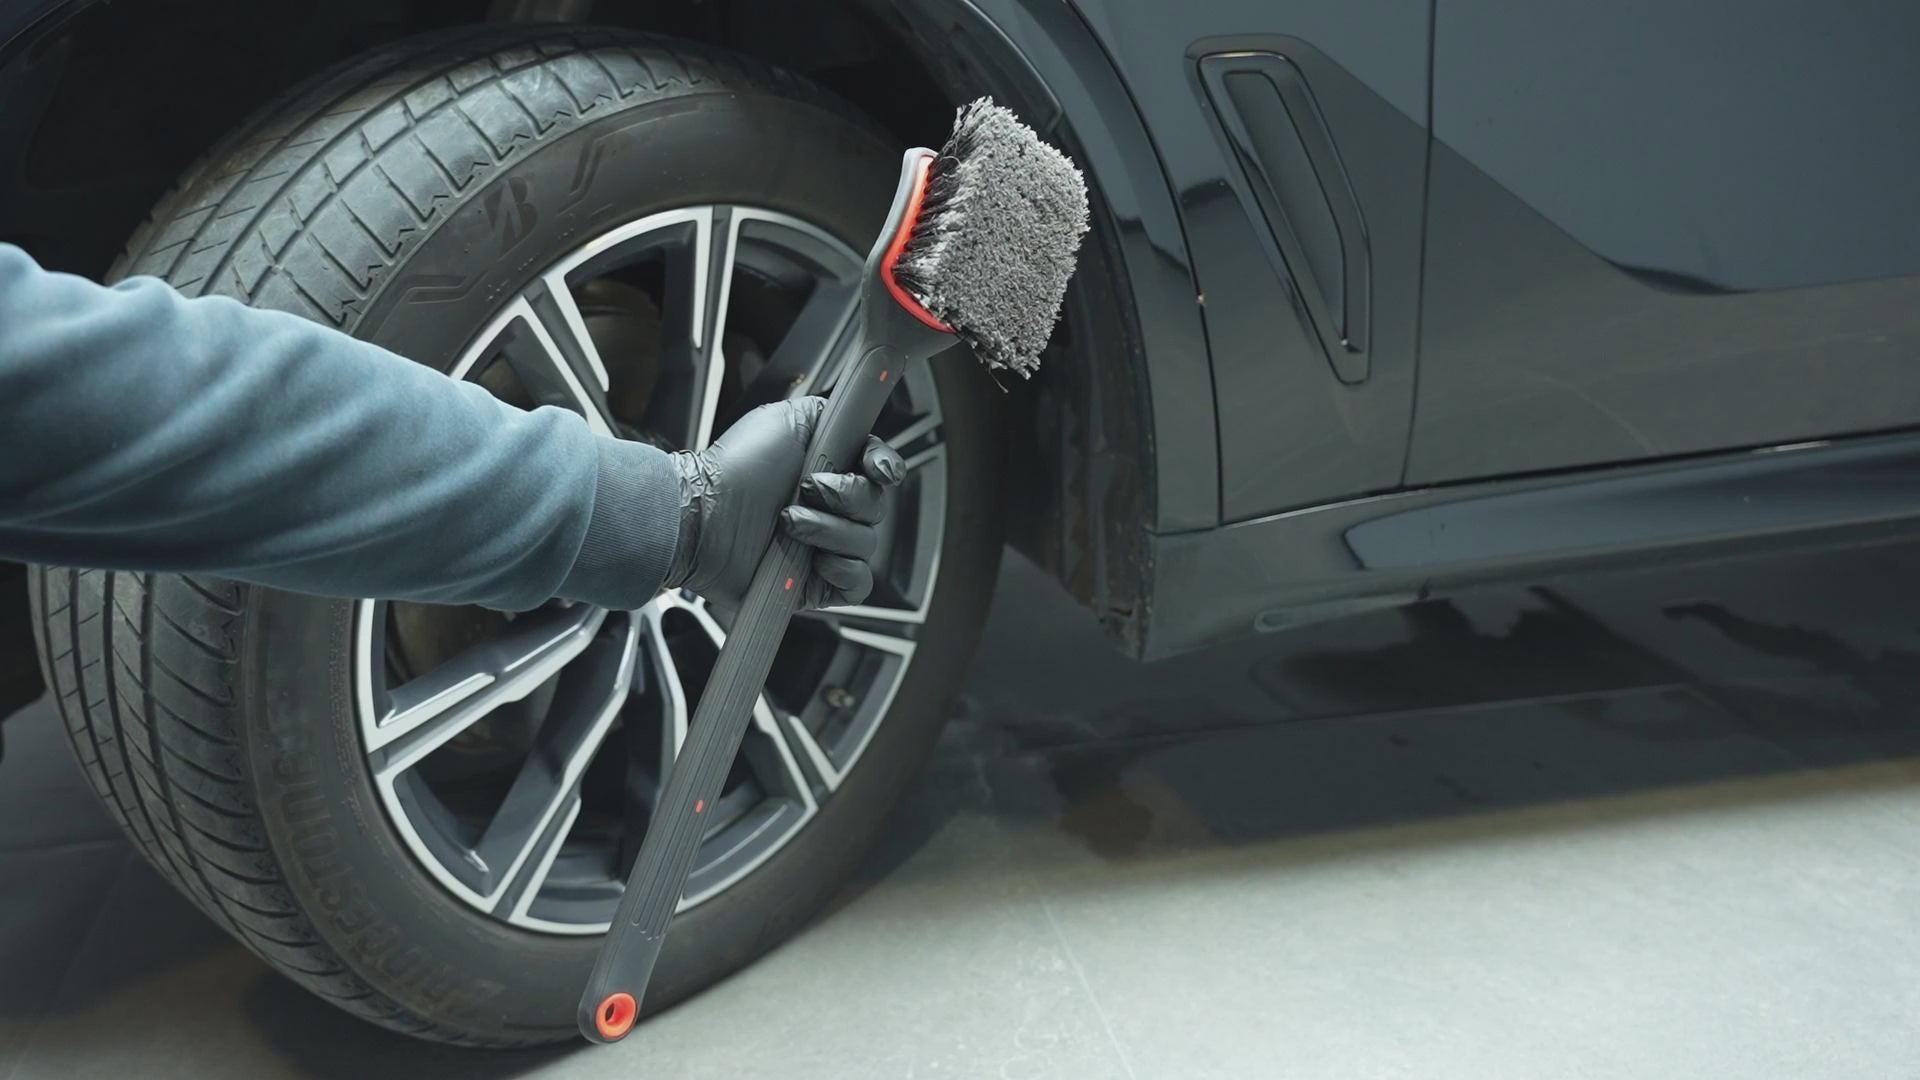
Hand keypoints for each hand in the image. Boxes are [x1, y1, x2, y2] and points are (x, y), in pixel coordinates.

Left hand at [662, 397, 905, 608]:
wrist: (703, 514)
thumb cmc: (735, 467)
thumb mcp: (786, 419)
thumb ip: (832, 415)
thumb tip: (859, 415)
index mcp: (829, 471)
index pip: (879, 470)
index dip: (885, 468)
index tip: (876, 468)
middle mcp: (829, 510)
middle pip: (875, 507)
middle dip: (845, 497)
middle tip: (807, 489)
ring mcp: (823, 548)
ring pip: (865, 543)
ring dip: (828, 531)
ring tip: (788, 524)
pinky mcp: (815, 585)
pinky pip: (857, 584)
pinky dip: (844, 571)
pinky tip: (815, 560)